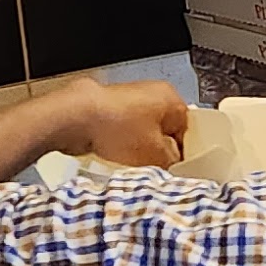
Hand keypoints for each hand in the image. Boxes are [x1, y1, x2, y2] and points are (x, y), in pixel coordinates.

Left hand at [0, 73, 188, 181]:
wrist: (74, 118)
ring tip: (135, 163)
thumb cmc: (115, 127)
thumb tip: (177, 166)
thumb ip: (174, 162)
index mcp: (172, 98)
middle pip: (167, 131)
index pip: (191, 131)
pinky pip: (126, 132)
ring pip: (146, 133)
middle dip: (163, 152)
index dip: (187, 154)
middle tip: (159, 170)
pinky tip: (118, 156)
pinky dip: (125, 145)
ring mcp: (130, 100)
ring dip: (143, 151)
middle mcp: (152, 94)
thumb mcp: (156, 154)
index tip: (181, 171)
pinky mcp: (111, 109)